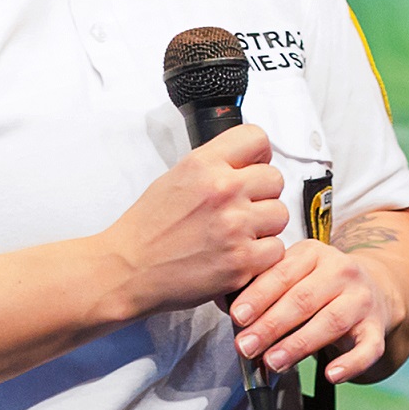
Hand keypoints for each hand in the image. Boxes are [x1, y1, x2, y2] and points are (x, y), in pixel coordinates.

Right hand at [98, 125, 287, 320]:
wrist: (128, 270)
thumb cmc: (147, 229)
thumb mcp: (175, 178)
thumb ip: (213, 167)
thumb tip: (245, 163)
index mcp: (203, 164)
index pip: (257, 139)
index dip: (259, 155)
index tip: (253, 168)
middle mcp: (222, 190)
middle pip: (275, 179)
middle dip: (261, 195)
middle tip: (240, 209)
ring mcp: (235, 226)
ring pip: (280, 215)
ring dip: (264, 226)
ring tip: (237, 235)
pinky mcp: (242, 261)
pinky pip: (276, 250)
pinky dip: (261, 257)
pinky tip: (238, 256)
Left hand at [228, 233, 408, 385]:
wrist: (371, 289)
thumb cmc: (315, 287)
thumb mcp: (291, 276)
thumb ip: (262, 287)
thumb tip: (226, 307)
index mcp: (313, 253)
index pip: (282, 274)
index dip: (258, 296)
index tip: (237, 317)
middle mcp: (341, 271)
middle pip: (303, 299)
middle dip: (271, 325)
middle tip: (245, 346)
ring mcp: (362, 299)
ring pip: (331, 322)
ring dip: (299, 345)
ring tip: (273, 362)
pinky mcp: (377, 327)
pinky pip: (367, 348)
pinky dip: (350, 364)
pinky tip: (331, 374)